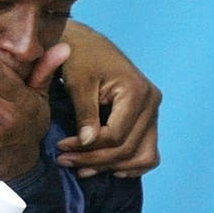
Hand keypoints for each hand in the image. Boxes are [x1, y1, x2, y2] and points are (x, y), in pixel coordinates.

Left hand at [55, 21, 161, 177]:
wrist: (86, 43)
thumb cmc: (80, 58)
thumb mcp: (79, 84)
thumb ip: (85, 114)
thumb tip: (88, 143)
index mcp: (137, 92)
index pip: (116, 135)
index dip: (88, 148)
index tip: (60, 148)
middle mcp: (151, 102)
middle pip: (128, 148)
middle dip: (95, 160)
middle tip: (64, 161)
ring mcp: (152, 111)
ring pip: (142, 155)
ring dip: (111, 167)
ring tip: (82, 169)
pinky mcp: (146, 117)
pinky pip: (145, 150)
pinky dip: (128, 162)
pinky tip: (105, 167)